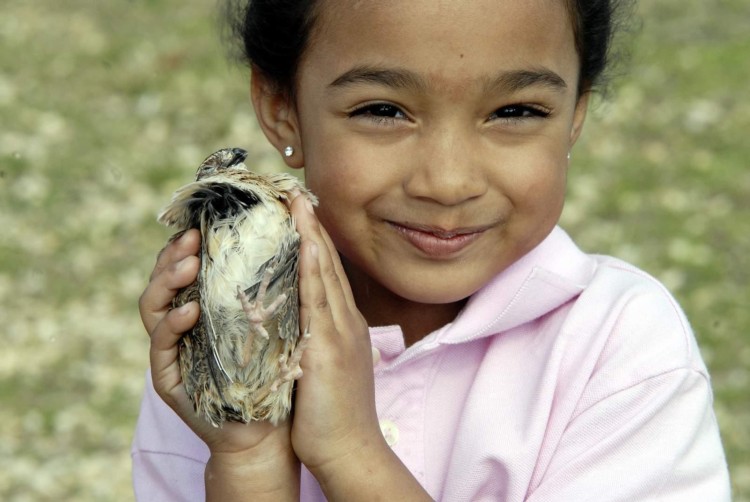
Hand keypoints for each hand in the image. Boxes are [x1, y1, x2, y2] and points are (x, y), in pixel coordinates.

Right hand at [139, 229, 298, 498]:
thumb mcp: (276, 320)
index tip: (209, 220)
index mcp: (206, 306)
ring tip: (188, 265)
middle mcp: (183, 324)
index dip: (194, 242)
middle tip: (193, 236)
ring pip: (154, 306)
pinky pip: (162, 345)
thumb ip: (267, 286)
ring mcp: (173, 350)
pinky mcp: (169, 377)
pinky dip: (173, 325)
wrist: (271, 428)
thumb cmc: (276, 371)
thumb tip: (291, 235)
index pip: (190, 266)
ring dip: (168, 282)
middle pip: (165, 279)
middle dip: (175, 254)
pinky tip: (189, 311)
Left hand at [287, 195, 384, 469]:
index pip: (326, 273)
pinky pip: (318, 300)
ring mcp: (339, 332)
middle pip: (327, 264)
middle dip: (312, 226)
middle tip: (295, 190)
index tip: (299, 211)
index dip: (314, 240)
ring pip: (324, 273)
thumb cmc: (333, 415)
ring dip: (311, 235)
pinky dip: (314, 268)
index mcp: (342, 325)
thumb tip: (300, 326)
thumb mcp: (326, 369)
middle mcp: (344, 321)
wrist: (349, 449)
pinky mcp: (329, 348)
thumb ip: (315, 341)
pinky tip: (306, 243)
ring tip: (297, 201)